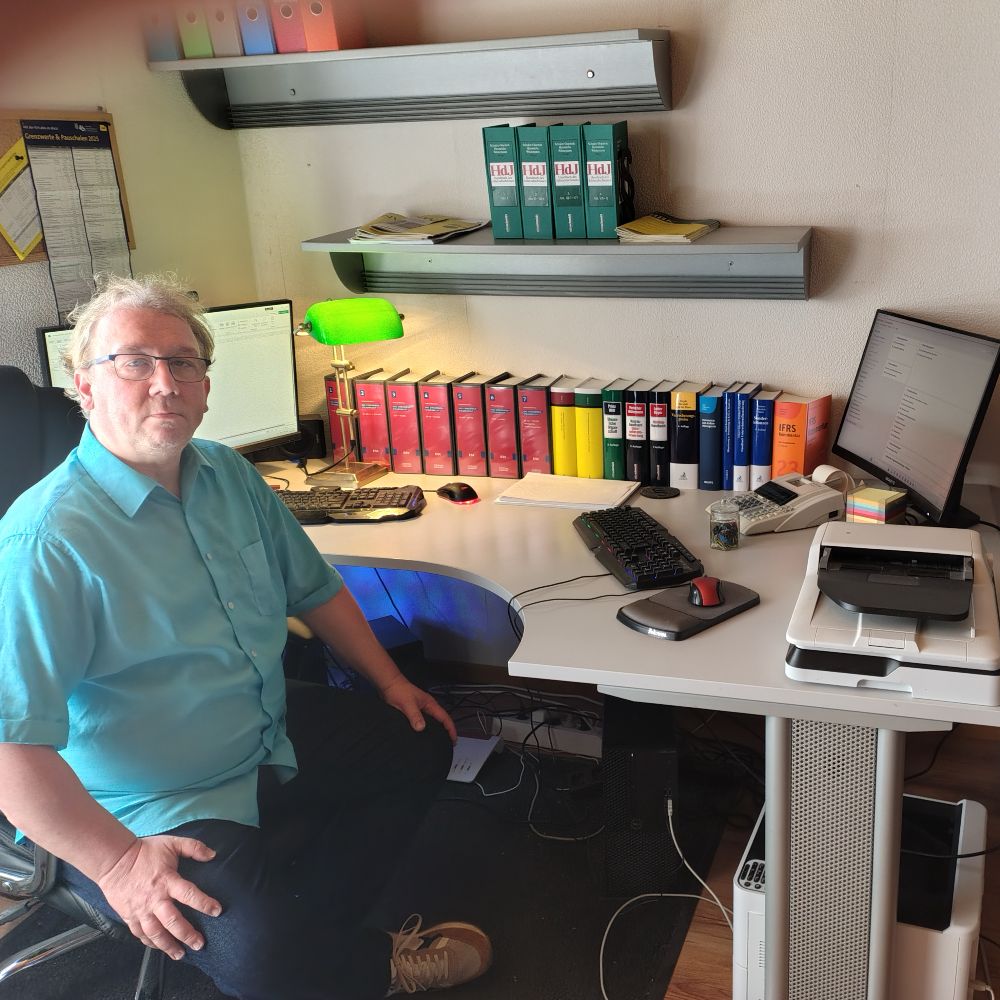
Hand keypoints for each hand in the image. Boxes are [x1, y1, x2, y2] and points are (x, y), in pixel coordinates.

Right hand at [96, 835, 221, 959]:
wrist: (114, 860)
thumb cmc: (145, 851)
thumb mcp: (172, 843)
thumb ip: (194, 847)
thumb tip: (213, 854)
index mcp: (167, 881)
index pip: (189, 895)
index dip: (204, 903)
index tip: (217, 911)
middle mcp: (155, 899)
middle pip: (172, 921)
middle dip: (187, 934)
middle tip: (199, 944)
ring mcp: (141, 910)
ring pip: (156, 933)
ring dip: (169, 946)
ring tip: (181, 954)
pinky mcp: (129, 916)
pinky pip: (140, 934)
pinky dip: (150, 943)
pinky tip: (159, 947)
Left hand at [380, 676, 457, 743]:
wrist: (389, 684)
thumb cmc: (399, 690)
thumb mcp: (408, 704)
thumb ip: (415, 716)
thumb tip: (421, 728)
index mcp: (430, 704)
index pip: (445, 718)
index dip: (451, 729)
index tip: (454, 740)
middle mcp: (427, 707)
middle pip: (441, 720)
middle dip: (447, 731)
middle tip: (449, 743)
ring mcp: (421, 709)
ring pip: (433, 721)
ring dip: (437, 730)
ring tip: (438, 740)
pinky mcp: (414, 711)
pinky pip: (424, 721)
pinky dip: (427, 728)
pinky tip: (423, 734)